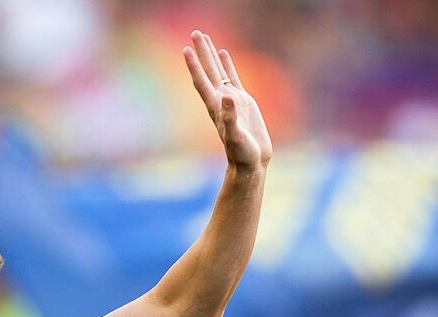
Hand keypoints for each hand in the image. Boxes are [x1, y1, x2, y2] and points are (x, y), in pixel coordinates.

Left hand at [183, 31, 271, 169]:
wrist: (251, 162)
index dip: (194, 66)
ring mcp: (231, 100)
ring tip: (205, 38)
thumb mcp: (236, 136)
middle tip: (195, 32)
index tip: (186, 49)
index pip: (202, 82)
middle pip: (208, 71)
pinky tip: (224, 54)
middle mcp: (220, 100)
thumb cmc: (241, 153)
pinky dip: (228, 65)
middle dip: (201, 52)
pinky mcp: (243, 102)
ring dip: (211, 55)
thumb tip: (228, 97)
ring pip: (219, 71)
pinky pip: (232, 78)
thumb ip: (231, 117)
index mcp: (216, 107)